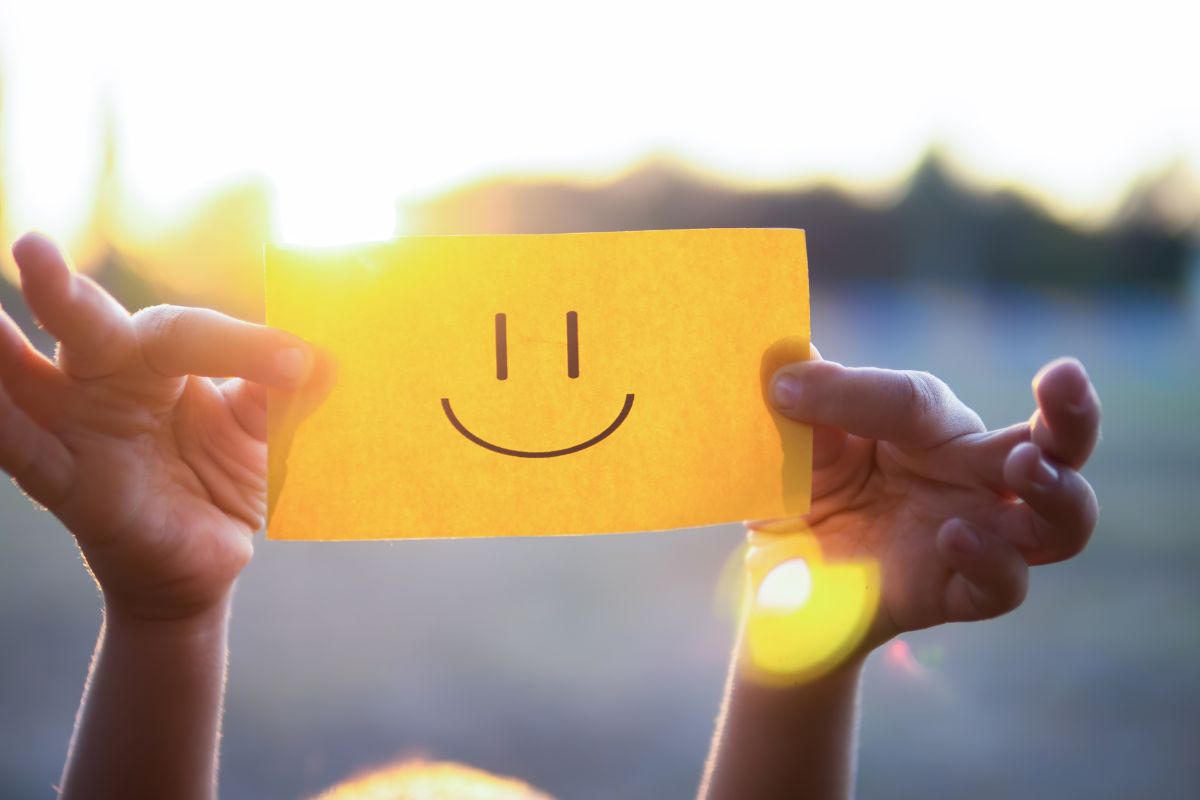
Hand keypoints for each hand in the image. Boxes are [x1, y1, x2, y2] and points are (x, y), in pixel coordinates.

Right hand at [0, 234, 313, 620]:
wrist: (205, 563)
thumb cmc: (224, 480)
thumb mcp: (265, 436)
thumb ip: (286, 396)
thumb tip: (327, 357)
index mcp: (159, 359)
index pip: (188, 334)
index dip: (244, 346)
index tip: (301, 364)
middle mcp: (107, 381)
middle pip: (90, 329)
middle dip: (64, 293)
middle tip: (36, 249)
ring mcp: (79, 430)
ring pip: (34, 381)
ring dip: (3, 352)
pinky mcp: (67, 484)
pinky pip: (24, 454)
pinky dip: (4, 427)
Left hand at [765, 347, 1100, 650]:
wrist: (780, 583)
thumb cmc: (802, 498)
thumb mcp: (793, 452)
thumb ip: (802, 408)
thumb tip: (785, 360)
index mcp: (930, 427)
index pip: (918, 401)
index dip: (856, 393)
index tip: (784, 390)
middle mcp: (970, 476)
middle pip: (1054, 444)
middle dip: (1071, 412)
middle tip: (1064, 378)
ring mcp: (975, 534)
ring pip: (1061, 521)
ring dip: (1058, 492)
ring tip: (1027, 467)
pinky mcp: (958, 592)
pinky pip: (1004, 584)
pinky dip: (991, 561)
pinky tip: (954, 537)